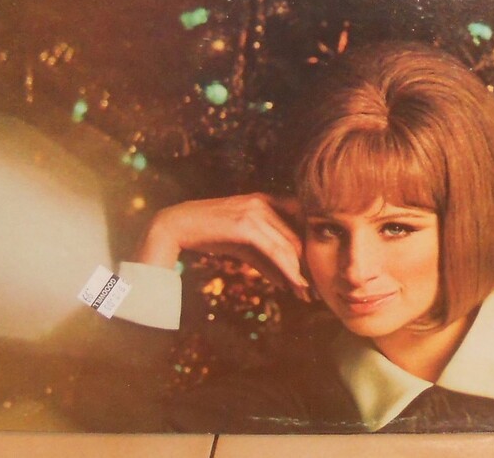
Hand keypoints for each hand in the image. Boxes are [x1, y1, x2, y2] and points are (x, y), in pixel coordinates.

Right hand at [135, 193, 311, 301]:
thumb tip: (287, 281)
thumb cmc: (210, 234)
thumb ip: (265, 259)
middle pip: (298, 236)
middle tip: (316, 289)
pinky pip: (275, 251)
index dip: (309, 249)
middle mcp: (265, 202)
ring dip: (301, 273)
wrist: (176, 225)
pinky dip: (289, 270)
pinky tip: (296, 285)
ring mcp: (256, 212)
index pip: (299, 223)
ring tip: (307, 294)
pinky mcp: (247, 225)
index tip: (315, 273)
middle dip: (308, 265)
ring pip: (289, 246)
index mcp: (267, 200)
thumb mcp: (242, 246)